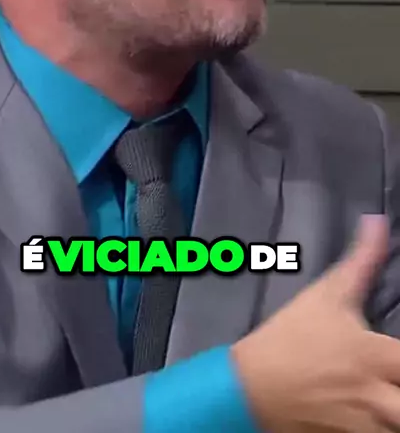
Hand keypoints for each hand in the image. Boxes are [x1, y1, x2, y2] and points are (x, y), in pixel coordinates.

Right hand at [232, 215, 399, 432]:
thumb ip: (361, 260)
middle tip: (397, 375)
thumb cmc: (290, 336)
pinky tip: (377, 414)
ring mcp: (364, 427)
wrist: (249, 387)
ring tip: (391, 396)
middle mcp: (377, 398)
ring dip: (397, 414)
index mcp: (375, 357)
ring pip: (398, 427)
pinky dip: (381, 428)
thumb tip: (378, 222)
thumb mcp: (326, 294)